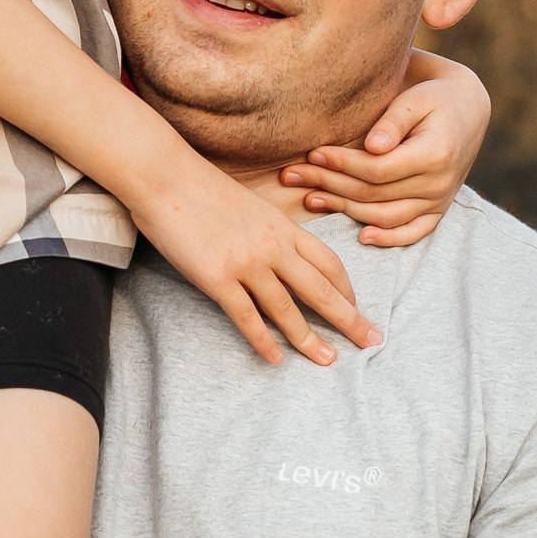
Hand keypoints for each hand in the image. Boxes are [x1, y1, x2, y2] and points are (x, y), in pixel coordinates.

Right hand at [132, 155, 379, 364]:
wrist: (166, 177)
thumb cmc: (203, 188)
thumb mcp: (251, 205)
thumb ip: (270, 231)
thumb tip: (280, 254)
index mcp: (284, 227)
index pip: (329, 263)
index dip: (347, 290)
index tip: (357, 308)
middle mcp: (273, 247)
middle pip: (321, 290)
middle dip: (349, 319)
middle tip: (370, 342)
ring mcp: (246, 263)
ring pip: (287, 309)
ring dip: (308, 338)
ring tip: (327, 360)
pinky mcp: (217, 278)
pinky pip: (246, 317)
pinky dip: (262, 341)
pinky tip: (274, 359)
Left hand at [283, 54, 490, 248]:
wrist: (468, 108)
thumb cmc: (434, 95)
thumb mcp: (416, 97)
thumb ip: (394, 120)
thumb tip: (373, 146)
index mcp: (435, 154)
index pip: (377, 170)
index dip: (341, 164)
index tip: (313, 153)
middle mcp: (440, 184)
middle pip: (374, 194)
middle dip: (328, 184)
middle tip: (292, 176)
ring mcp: (440, 200)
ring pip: (385, 216)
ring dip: (344, 210)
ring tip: (309, 199)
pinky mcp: (438, 209)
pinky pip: (413, 232)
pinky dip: (388, 239)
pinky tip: (361, 237)